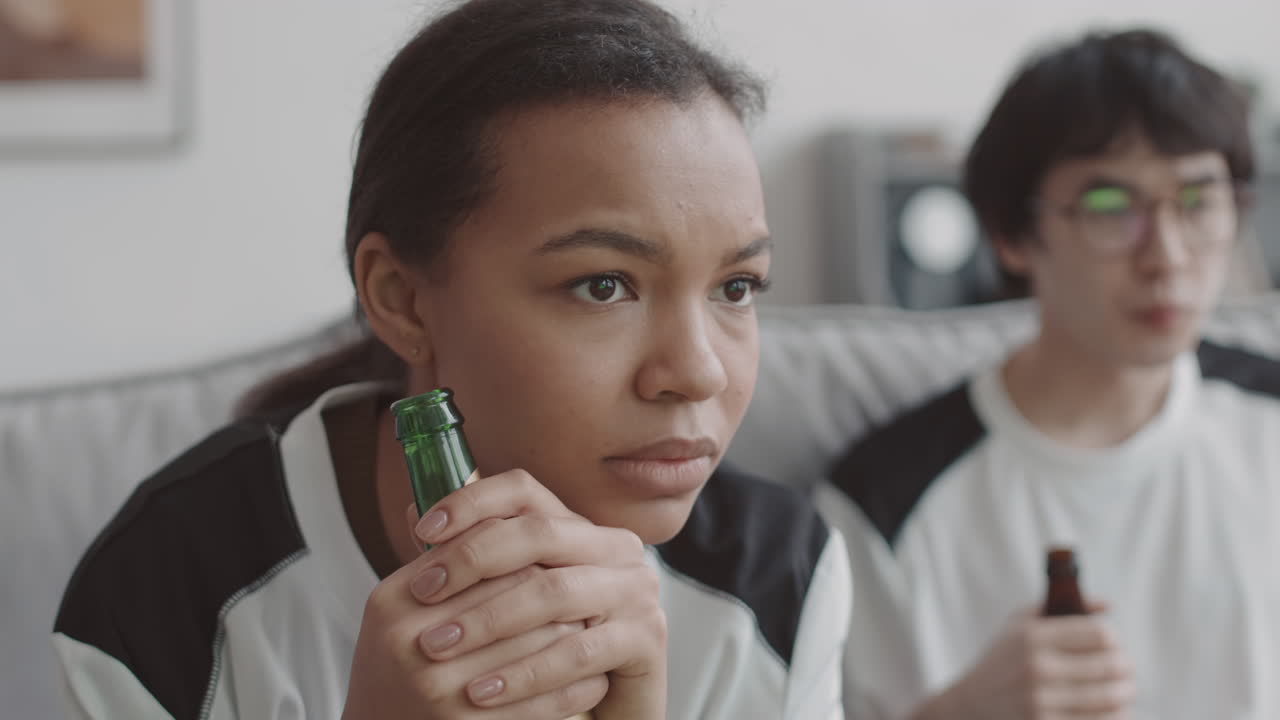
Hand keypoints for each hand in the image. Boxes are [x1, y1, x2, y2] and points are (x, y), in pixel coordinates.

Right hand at [343, 559, 607, 719]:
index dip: (533, 558)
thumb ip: (447, 559)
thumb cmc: (404, 665)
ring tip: (604, 632)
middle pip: (516, 599)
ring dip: (578, 642)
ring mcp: (434, 690)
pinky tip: (595, 682)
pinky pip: (538, 705)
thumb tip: (496, 503)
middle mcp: (410, 641)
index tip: (567, 560)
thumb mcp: (406, 607)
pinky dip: (573, 692)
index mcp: (396, 598)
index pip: (485, 557)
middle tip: (598, 592)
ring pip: (536, 649)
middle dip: (562, 597)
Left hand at [408, 469, 667, 719]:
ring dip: (488, 619)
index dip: (472, 501)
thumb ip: (470, 560)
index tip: (424, 529)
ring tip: (437, 645)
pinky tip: (481, 693)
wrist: (602, 717)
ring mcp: (636, 590)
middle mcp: (614, 548)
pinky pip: (577, 652)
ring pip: (554, 591)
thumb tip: (413, 509)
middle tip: (421, 593)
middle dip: (472, 560)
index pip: (525, 491)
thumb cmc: (546, 656)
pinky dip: (524, 673)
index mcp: (578, 529)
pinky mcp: (647, 638)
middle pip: (539, 531)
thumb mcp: (504, 602)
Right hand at [915, 601, 1133, 719]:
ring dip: (1124, 694)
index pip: (1097, 634)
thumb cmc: (1000, 661)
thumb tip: (1107, 604)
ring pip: (1108, 698)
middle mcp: (1037, 667)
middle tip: (1127, 670)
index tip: (1114, 645)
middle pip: (1108, 665)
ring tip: (1124, 691)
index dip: (1114, 639)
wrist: (969, 706)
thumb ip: (1058, 606)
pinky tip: (1112, 711)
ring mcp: (1040, 701)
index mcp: (1032, 636)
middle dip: (1126, 668)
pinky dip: (1113, 716)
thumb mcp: (1019, 626)